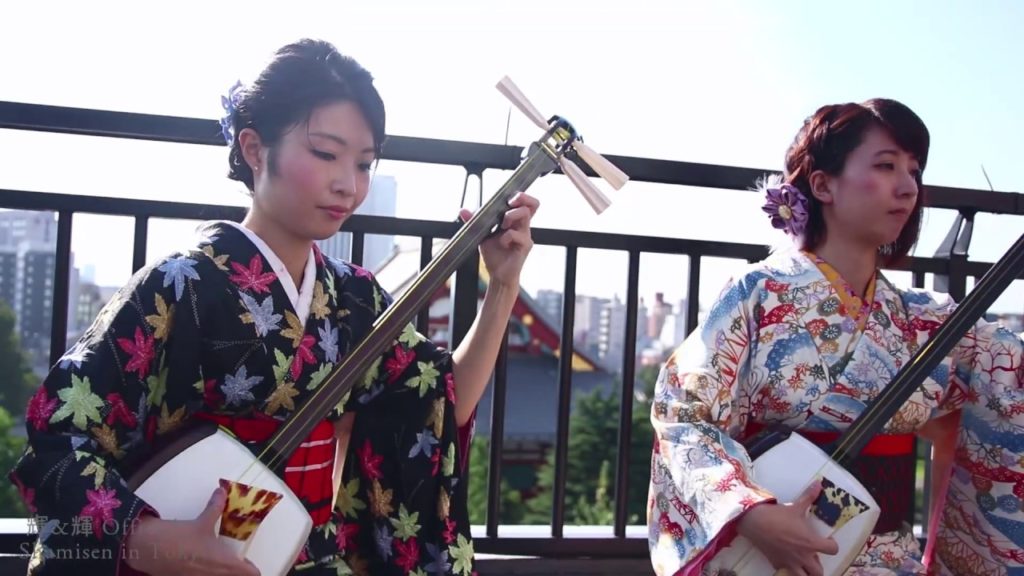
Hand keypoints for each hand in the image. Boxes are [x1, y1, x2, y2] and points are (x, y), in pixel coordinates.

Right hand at [124, 486, 260, 574]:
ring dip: (222, 572)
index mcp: (226, 564)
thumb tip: (221, 491)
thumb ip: (215, 507)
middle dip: (237, 572)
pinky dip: (205, 574)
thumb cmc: (181, 537)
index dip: (251, 568)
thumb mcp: (202, 521)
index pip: (251, 574)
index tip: (247, 562)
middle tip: (233, 562)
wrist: (149, 549)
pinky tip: (197, 566)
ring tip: (215, 563)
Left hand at [458, 191, 538, 287]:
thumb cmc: (494, 255)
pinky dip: (505, 237)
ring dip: (510, 215)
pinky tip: (502, 244)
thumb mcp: (482, 235)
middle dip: (520, 198)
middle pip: (533, 204)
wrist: (498, 275)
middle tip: (509, 203)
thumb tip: (463, 210)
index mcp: (515, 221)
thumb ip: (474, 221)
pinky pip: (515, 234)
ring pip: (525, 214)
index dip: (521, 196)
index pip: (525, 203)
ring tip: (502, 226)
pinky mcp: (525, 246)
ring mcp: (525, 235)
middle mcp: (522, 226)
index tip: (508, 197)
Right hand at [736, 481, 838, 575]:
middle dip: (819, 566)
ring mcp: (789, 562)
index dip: (832, 545)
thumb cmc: (778, 515)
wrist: (755, 522)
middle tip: (814, 555)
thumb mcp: (795, 506)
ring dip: (806, 572)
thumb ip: (809, 497)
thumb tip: (819, 483)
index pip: (832, 550)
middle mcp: (803, 557)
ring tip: (803, 564)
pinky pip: (785, 571)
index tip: (826, 540)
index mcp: (811, 543)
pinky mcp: (776, 563)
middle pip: (819, 572)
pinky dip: (787, 567)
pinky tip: (785, 558)